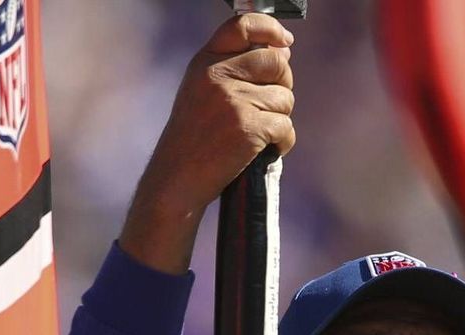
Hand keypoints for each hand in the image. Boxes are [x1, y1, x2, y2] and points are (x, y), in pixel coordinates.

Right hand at [119, 14, 295, 274]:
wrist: (178, 177)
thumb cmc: (194, 138)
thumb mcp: (202, 91)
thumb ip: (235, 69)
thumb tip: (282, 54)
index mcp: (206, 61)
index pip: (243, 27)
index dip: (271, 30)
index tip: (286, 42)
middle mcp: (219, 75)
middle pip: (276, 63)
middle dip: (283, 84)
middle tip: (271, 106)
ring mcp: (235, 100)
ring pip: (285, 98)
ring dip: (281, 118)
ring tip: (260, 134)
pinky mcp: (249, 128)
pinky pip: (286, 128)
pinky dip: (283, 142)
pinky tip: (266, 150)